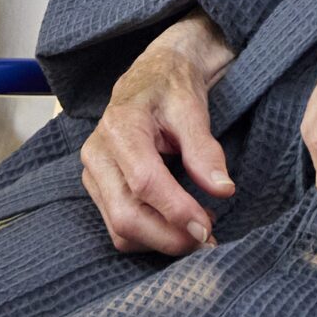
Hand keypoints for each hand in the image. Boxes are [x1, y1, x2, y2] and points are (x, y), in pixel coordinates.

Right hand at [80, 11, 235, 254]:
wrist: (153, 75)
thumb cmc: (172, 87)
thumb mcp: (192, 108)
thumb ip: (204, 149)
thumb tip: (222, 189)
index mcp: (120, 126)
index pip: (144, 182)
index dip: (176, 211)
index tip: (207, 228)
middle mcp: (98, 153)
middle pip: (126, 216)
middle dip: (168, 237)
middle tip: (206, 239)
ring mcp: (94, 173)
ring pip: (120, 229)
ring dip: (160, 241)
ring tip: (197, 231)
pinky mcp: (98, 188)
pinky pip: (118, 227)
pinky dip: (149, 237)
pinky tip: (177, 227)